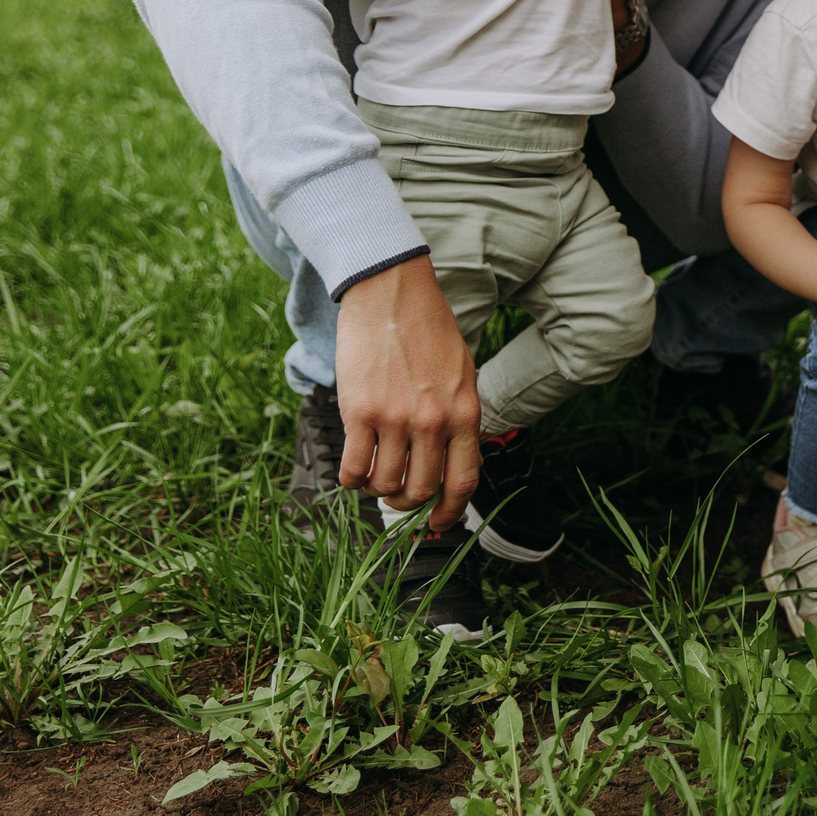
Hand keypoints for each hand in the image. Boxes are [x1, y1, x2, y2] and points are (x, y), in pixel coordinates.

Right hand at [334, 256, 481, 530]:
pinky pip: (353, 468)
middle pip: (420, 489)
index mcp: (465, 413)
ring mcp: (396, 418)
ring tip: (373, 476)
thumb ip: (460, 417)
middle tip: (395, 494)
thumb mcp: (462, 374)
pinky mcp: (360, 411)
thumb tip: (454, 461)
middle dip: (406, 502)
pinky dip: (351, 479)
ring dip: (377, 489)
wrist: (391, 292)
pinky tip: (352, 468)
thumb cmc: (428, 330)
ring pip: (385, 484)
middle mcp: (434, 421)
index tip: (438, 523)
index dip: (450, 511)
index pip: (463, 480)